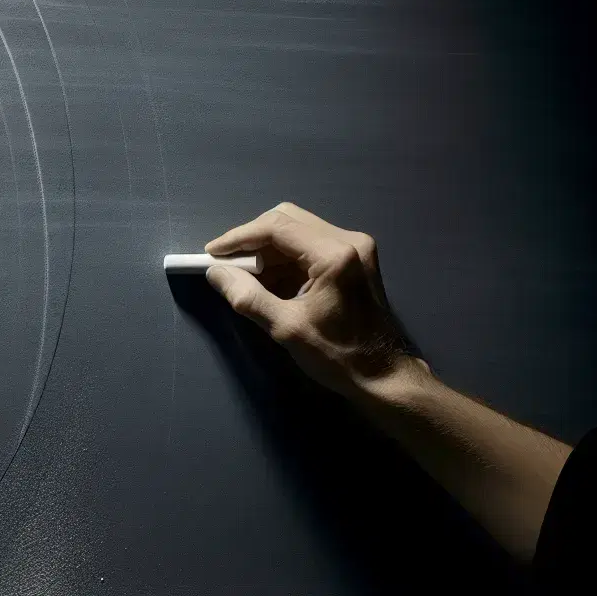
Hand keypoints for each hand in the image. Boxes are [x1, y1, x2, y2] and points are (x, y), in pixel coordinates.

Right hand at [203, 203, 425, 399]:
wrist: (384, 376)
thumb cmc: (338, 356)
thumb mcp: (286, 329)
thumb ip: (248, 297)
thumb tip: (216, 273)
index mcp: (334, 254)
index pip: (276, 227)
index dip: (239, 237)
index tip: (212, 254)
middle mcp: (348, 240)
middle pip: (287, 219)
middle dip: (252, 240)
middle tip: (227, 264)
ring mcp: (355, 248)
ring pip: (298, 231)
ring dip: (268, 251)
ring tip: (245, 277)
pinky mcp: (355, 259)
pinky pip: (310, 246)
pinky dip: (285, 260)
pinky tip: (270, 282)